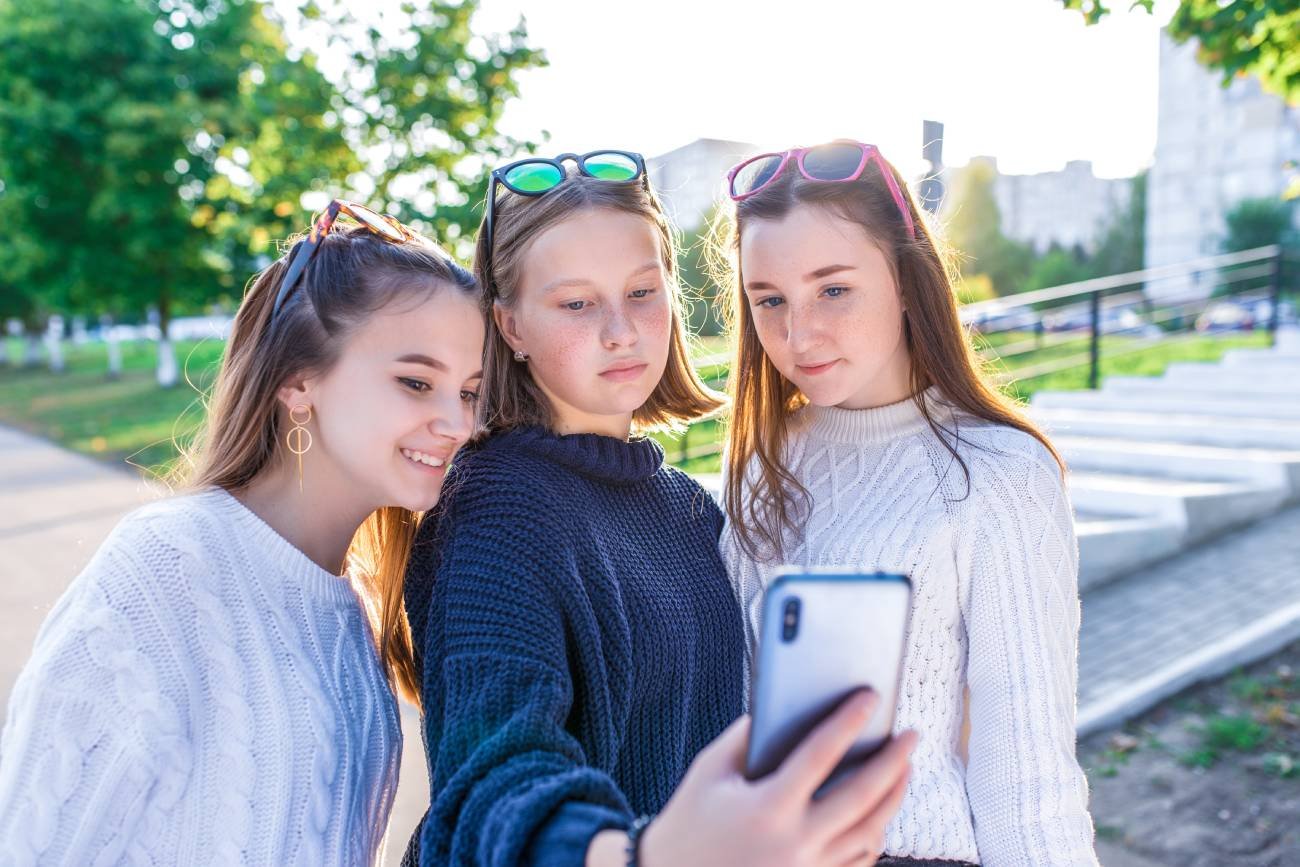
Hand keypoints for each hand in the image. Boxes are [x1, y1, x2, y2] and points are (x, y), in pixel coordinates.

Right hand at [640, 690, 914, 866]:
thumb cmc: (688, 823)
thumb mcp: (709, 772)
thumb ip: (746, 736)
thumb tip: (783, 706)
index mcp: (768, 808)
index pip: (820, 753)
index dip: (848, 720)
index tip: (870, 696)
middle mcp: (795, 842)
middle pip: (862, 795)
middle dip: (893, 760)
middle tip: (911, 734)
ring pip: (870, 831)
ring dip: (894, 796)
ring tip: (905, 768)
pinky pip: (859, 860)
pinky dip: (876, 833)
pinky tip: (881, 811)